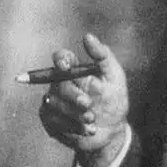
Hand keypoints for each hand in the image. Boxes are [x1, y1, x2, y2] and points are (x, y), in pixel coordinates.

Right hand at [39, 33, 128, 166]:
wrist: (112, 131)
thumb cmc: (114, 100)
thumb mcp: (115, 77)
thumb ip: (103, 56)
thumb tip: (87, 36)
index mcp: (76, 70)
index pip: (62, 58)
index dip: (61, 60)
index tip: (66, 66)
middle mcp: (61, 84)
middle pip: (57, 84)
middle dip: (73, 95)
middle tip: (88, 104)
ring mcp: (54, 102)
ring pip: (53, 104)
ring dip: (74, 113)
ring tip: (92, 120)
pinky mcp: (51, 121)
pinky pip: (54, 122)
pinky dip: (73, 127)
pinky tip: (89, 130)